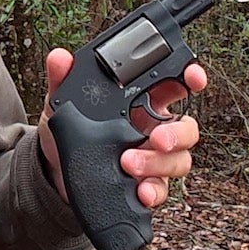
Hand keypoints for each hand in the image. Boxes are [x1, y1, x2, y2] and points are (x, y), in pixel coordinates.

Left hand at [37, 49, 206, 208]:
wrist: (54, 174)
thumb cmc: (67, 132)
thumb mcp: (62, 103)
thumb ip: (62, 79)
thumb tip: (59, 57)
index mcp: (142, 101)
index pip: (176, 85)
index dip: (191, 78)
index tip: (195, 78)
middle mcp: (155, 130)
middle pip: (186, 129)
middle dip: (177, 133)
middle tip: (157, 137)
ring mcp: (154, 159)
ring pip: (178, 161)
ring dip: (157, 162)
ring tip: (128, 163)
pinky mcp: (146, 185)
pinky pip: (161, 190)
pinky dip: (154, 192)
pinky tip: (140, 191)